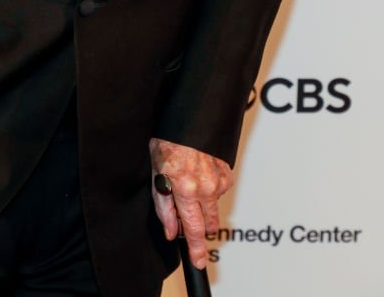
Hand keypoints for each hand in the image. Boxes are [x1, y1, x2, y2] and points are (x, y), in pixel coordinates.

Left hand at [149, 137, 232, 270]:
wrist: (188, 121)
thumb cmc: (169, 143)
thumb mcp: (157, 174)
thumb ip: (164, 207)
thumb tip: (171, 230)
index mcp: (186, 189)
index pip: (194, 229)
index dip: (196, 248)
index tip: (198, 261)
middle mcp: (206, 187)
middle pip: (209, 224)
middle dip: (200, 228)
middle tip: (190, 219)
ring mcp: (219, 180)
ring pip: (213, 207)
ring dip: (203, 205)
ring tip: (190, 185)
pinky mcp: (227, 173)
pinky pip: (220, 191)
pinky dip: (210, 189)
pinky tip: (200, 175)